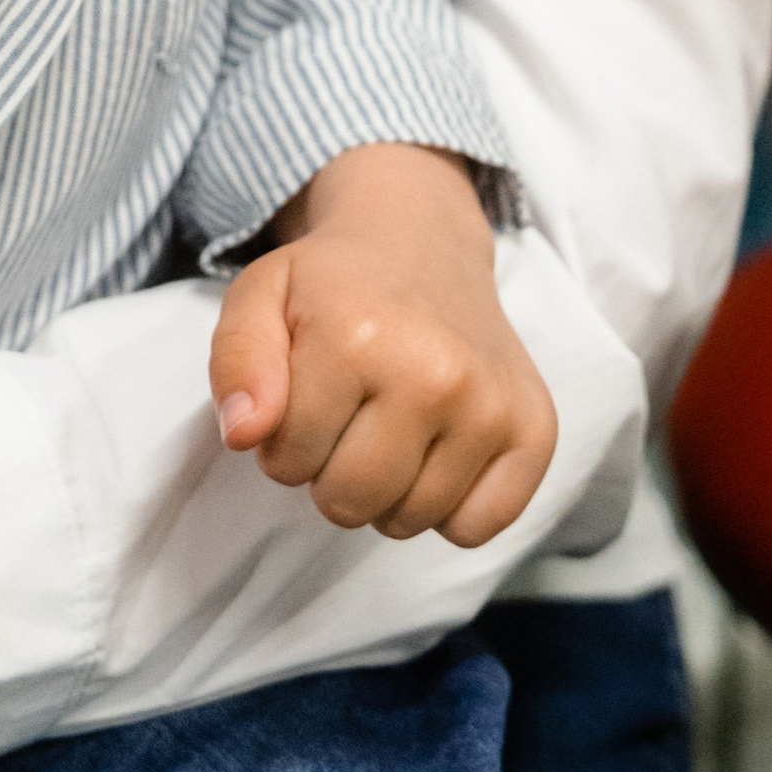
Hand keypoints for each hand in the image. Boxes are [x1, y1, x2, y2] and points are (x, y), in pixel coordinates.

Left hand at [209, 143, 557, 543]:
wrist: (423, 243)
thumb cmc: (334, 284)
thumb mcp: (260, 297)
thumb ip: (236, 362)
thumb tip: (243, 434)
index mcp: (357, 338)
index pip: (287, 463)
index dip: (280, 442)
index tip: (302, 400)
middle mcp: (435, 374)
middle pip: (350, 502)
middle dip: (328, 474)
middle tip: (343, 419)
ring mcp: (492, 404)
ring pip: (409, 522)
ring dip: (385, 493)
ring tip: (386, 430)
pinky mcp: (535, 429)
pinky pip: (477, 528)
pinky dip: (448, 510)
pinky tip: (436, 454)